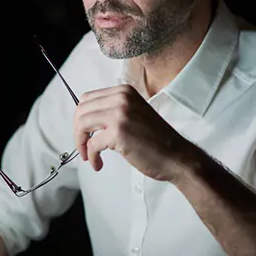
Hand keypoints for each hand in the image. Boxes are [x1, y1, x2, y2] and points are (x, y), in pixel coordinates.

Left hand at [73, 84, 189, 181]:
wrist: (177, 156)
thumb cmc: (157, 140)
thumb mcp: (134, 113)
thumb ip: (114, 110)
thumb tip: (87, 119)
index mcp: (124, 91)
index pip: (87, 98)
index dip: (81, 118)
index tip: (84, 132)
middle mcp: (121, 98)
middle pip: (81, 110)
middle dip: (78, 131)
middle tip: (83, 146)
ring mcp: (120, 114)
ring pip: (82, 124)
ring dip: (81, 143)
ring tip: (88, 155)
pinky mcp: (118, 133)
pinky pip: (92, 144)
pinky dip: (92, 156)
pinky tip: (98, 163)